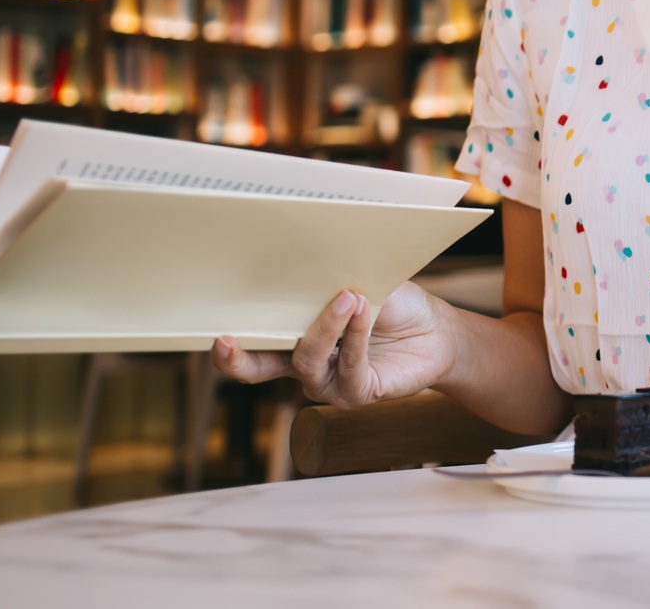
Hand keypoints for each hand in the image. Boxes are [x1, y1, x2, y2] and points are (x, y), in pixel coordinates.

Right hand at [212, 282, 458, 408]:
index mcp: (294, 336)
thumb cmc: (393, 304)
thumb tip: (303, 255)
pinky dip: (355, 337)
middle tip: (225, 340)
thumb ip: (329, 279)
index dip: (229, 341)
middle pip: (257, 370)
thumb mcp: (358, 282)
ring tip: (347, 297)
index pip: (252, 343)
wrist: (437, 331)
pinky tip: (363, 312)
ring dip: (324, 328)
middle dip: (236, 360)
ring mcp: (328, 383)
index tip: (212, 327)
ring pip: (307, 361)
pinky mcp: (356, 394)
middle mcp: (304, 364)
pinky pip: (348, 366)